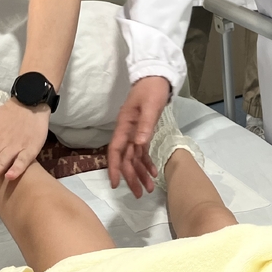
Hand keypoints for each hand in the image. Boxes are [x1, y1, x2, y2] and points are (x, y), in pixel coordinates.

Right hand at [108, 76, 167, 197]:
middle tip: (139, 194)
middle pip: (126, 158)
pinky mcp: (143, 131)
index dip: (115, 167)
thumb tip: (138, 144)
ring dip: (140, 173)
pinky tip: (152, 173)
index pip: (116, 150)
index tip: (116, 183)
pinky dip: (147, 163)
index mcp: (125, 125)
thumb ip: (145, 125)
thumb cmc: (151, 89)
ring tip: (148, 189)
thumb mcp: (150, 106)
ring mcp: (135, 132)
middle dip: (131, 177)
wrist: (157, 77)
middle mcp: (127, 131)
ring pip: (134, 157)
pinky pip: (142, 151)